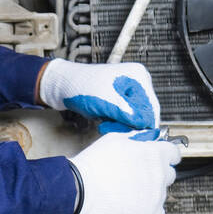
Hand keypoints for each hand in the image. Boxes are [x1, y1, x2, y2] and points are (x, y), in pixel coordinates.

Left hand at [38, 59, 160, 131]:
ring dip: (121, 125)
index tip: (131, 137)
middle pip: (144, 113)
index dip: (143, 125)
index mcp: (138, 76)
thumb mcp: (106, 101)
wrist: (61, 86)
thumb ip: (127, 113)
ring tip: (105, 125)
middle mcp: (137, 82)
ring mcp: (128, 90)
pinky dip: (116, 122)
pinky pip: (125, 117)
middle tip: (112, 129)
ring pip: (134, 117)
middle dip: (129, 125)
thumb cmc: (81, 87)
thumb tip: (145, 125)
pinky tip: (104, 122)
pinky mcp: (120, 99)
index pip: (151, 108)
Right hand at [67, 130, 183, 213]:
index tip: (161, 157)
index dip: (165, 154)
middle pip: (169, 173)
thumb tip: (144, 140)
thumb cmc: (94, 165)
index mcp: (154, 153)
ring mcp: (156, 195)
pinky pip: (159, 213)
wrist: (81, 191)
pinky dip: (150, 211)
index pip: (173, 153)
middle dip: (157, 173)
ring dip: (151, 192)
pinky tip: (137, 206)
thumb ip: (136, 139)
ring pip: (162, 193)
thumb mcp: (115, 139)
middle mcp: (159, 174)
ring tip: (130, 192)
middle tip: (140, 175)